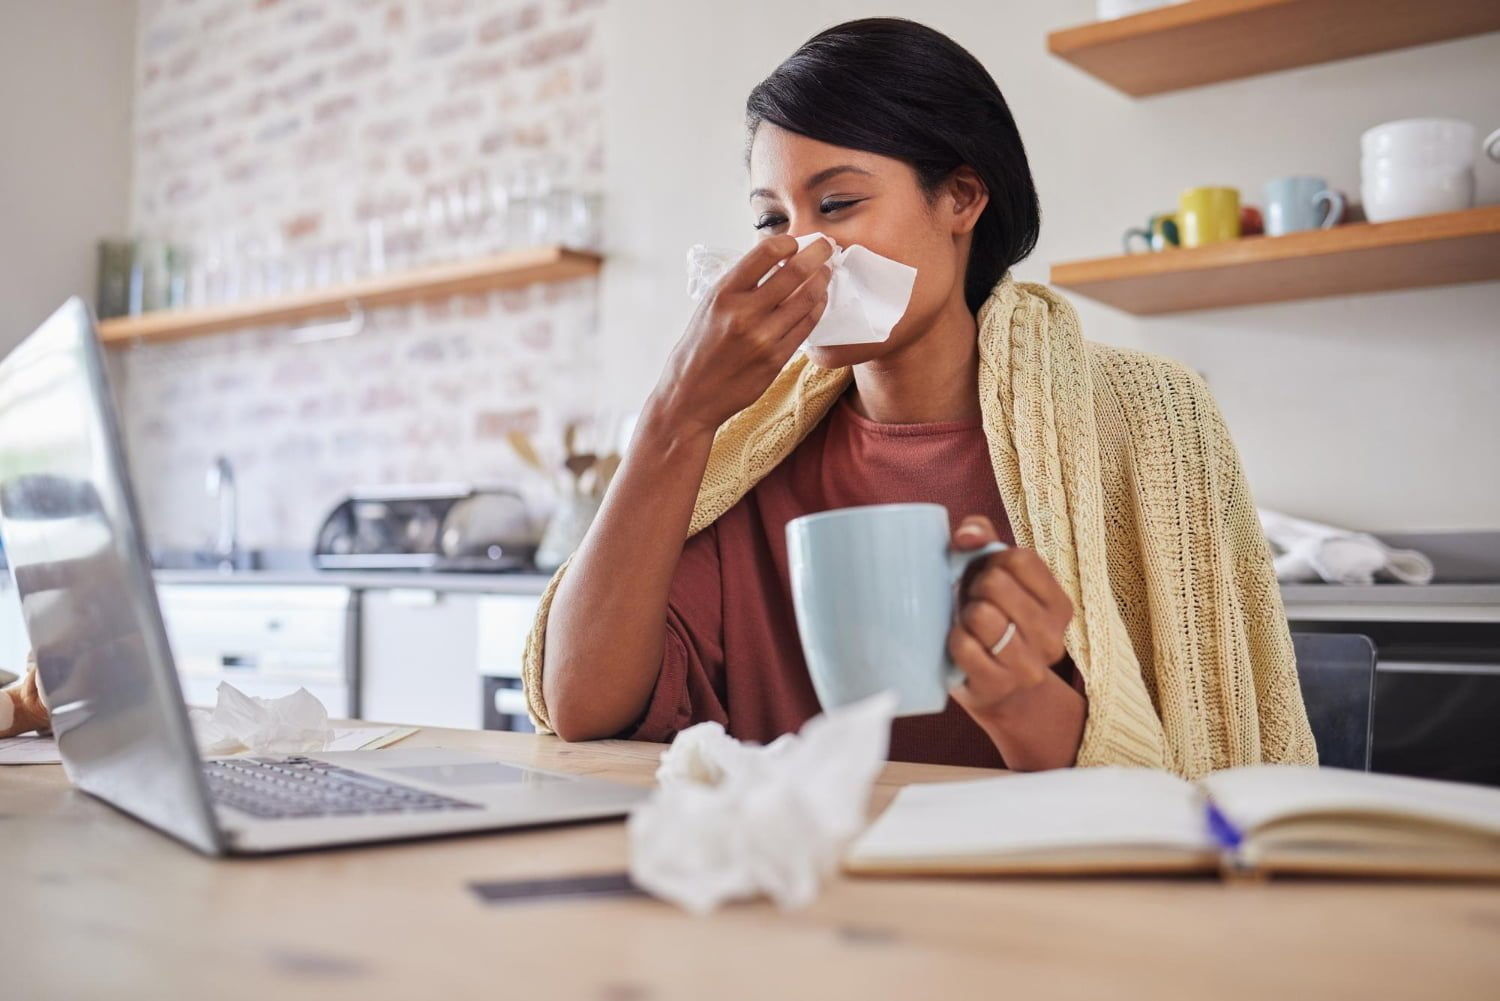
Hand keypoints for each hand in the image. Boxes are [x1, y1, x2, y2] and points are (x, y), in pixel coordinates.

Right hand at [648, 234, 833, 436]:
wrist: (690, 395)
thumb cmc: (699, 348)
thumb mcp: (710, 307)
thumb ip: (740, 285)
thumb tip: (775, 261)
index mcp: (723, 294)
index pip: (765, 253)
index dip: (787, 242)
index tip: (795, 242)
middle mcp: (744, 313)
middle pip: (794, 272)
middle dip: (818, 253)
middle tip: (827, 245)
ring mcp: (763, 337)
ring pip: (807, 299)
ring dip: (822, 280)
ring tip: (826, 272)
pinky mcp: (776, 359)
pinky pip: (806, 326)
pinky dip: (817, 308)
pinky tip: (819, 299)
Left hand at [946, 515, 1074, 720]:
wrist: (994, 688)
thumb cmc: (992, 618)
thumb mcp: (993, 573)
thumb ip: (983, 538)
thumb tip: (967, 535)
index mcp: (1059, 604)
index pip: (1020, 559)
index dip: (992, 561)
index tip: (989, 577)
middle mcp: (1052, 636)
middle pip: (996, 583)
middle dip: (976, 589)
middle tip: (976, 605)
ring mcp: (1028, 665)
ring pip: (982, 615)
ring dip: (965, 616)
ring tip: (970, 625)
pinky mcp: (999, 685)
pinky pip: (964, 646)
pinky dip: (954, 641)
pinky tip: (963, 646)